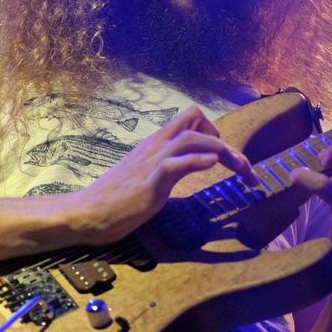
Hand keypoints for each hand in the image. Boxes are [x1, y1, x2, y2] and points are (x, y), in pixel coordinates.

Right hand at [71, 105, 255, 243]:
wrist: (86, 213)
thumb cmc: (115, 199)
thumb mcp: (147, 176)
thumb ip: (166, 168)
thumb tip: (185, 167)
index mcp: (156, 144)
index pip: (191, 119)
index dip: (214, 133)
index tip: (230, 160)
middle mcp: (156, 146)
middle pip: (195, 118)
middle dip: (227, 142)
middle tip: (245, 171)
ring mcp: (152, 162)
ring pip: (191, 137)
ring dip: (222, 151)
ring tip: (241, 169)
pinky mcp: (148, 182)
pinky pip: (175, 164)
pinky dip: (196, 161)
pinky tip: (212, 164)